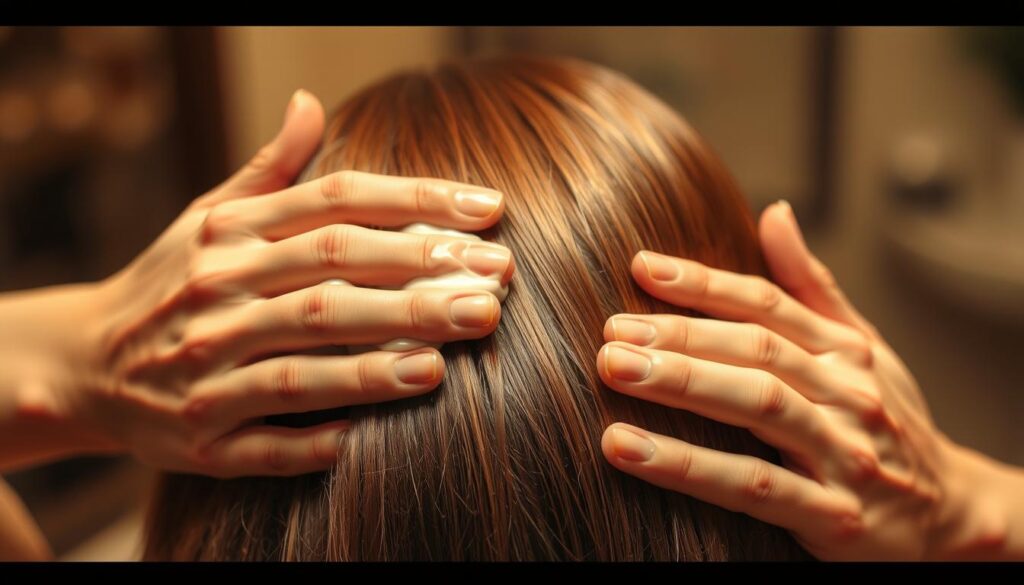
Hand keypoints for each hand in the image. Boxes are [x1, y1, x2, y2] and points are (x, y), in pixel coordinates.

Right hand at [16, 90, 513, 477]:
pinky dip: (313, 439)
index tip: (488, 211)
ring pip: (301, 362)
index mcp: (230, 236)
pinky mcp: (200, 440)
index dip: (417, 202)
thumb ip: (269, 171)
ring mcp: (206, 372)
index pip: (335, 204)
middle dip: (419, 278)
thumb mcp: (207, 218)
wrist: (82, 365)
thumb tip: (311, 104)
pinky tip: (369, 439)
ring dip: (376, 359)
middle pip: (330, 277)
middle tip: (496, 286)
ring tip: (448, 355)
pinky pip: (263, 443)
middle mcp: (218, 296)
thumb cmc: (170, 284)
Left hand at [596, 201, 994, 559]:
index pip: (766, 305)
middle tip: (611, 331)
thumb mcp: (863, 348)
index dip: (703, 283)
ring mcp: (844, 455)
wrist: (950, 515)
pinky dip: (689, 466)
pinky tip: (629, 449)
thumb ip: (811, 286)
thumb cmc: (888, 422)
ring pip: (757, 406)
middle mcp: (848, 395)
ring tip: (615, 370)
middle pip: (755, 350)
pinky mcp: (833, 516)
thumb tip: (773, 213)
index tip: (640, 266)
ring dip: (682, 384)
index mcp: (846, 352)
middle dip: (679, 336)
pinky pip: (753, 486)